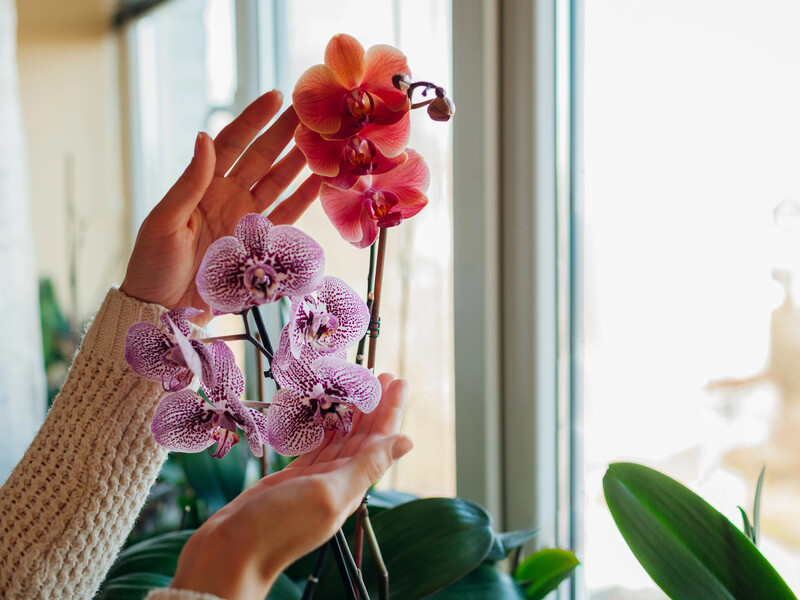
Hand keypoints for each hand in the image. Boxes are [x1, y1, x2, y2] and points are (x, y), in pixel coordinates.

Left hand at [120, 90, 320, 324]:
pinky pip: (285, 219)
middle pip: (260, 158)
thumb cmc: (153, 263)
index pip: (231, 144)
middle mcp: (226, 197)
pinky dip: (303, 202)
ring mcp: (244, 220)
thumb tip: (205, 136)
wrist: (161, 307)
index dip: (253, 120)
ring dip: (298, 164)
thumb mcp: (165, 220)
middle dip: (284, 134)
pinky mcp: (257, 244)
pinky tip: (319, 184)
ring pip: (277, 184)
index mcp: (202, 186)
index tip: (276, 97)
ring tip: (320, 143)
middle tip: (309, 113)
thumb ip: (189, 182)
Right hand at [169, 374, 411, 599]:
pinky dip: (323, 426)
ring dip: (350, 411)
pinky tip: (326, 411)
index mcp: (352, 485)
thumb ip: (367, 466)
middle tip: (380, 374)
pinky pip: (315, 445)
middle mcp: (337, 481)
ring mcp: (314, 480)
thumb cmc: (278, 527)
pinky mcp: (292, 478)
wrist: (232, 552)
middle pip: (363, 436)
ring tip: (356, 385)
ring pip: (339, 438)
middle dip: (374, 405)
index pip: (380, 440)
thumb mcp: (328, 493)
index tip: (396, 380)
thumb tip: (407, 442)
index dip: (389, 410)